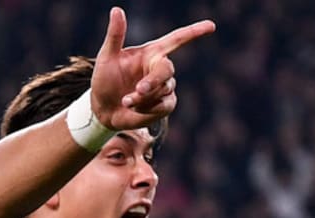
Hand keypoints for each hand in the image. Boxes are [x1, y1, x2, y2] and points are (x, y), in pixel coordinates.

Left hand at [91, 7, 214, 130]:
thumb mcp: (107, 57)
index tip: (211, 26)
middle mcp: (161, 68)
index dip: (194, 32)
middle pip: (167, 70)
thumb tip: (116, 10)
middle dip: (153, 81)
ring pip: (162, 90)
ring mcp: (165, 87)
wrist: (103, 109)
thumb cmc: (104, 79)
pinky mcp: (165, 105)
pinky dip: (146, 109)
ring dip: (142, 98)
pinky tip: (134, 108)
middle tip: (139, 90)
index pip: (177, 39)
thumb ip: (115, 35)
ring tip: (126, 100)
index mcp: (151, 53)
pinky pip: (163, 106)